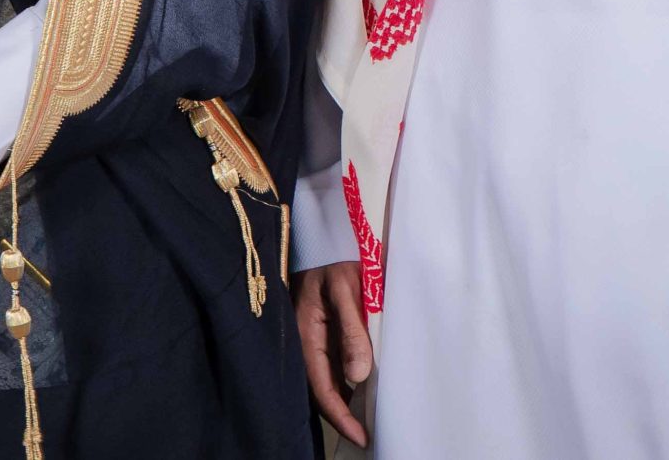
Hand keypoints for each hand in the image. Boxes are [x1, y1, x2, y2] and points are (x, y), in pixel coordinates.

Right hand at [295, 259, 371, 446]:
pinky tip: (359, 385)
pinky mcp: (318, 329)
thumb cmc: (334, 258)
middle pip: (319, 388)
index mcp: (306, 334)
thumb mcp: (347, 290)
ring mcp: (310, 335)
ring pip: (324, 377)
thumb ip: (352, 331)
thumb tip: (358, 376)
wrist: (323, 233)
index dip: (340, 415)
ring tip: (365, 418)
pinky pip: (328, 362)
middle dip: (340, 415)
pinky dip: (343, 379)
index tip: (360, 436)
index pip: (321, 387)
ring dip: (342, 399)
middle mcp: (304, 340)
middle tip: (365, 435)